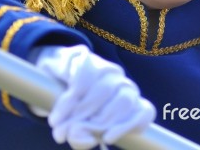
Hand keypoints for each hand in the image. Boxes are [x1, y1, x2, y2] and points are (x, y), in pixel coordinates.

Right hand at [31, 45, 155, 149]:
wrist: (54, 76)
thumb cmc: (74, 109)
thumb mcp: (78, 127)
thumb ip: (84, 136)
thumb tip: (90, 141)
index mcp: (129, 104)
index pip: (145, 112)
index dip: (130, 125)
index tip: (107, 138)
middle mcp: (123, 84)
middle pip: (124, 102)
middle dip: (98, 123)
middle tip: (72, 134)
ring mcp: (108, 69)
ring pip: (104, 91)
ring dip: (79, 113)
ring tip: (59, 127)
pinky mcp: (90, 59)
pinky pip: (84, 80)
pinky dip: (69, 101)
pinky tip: (58, 114)